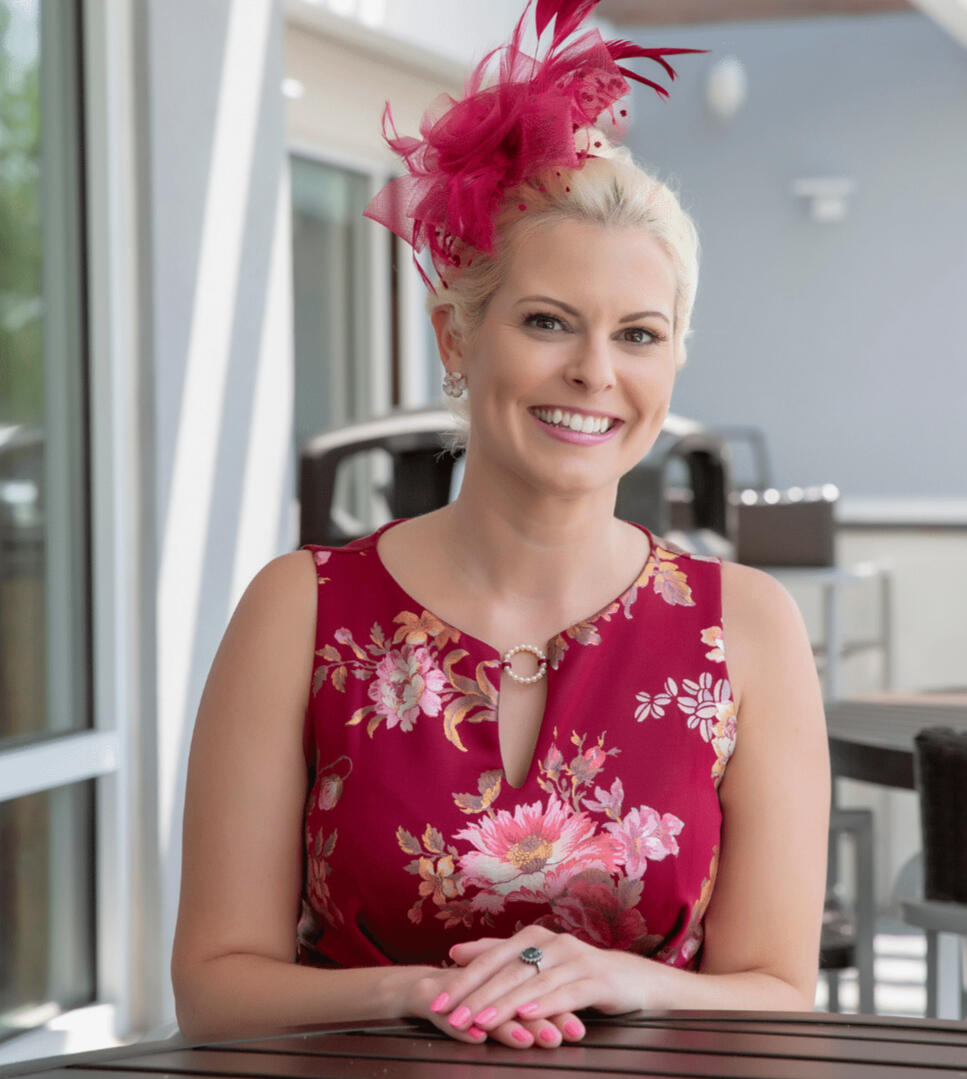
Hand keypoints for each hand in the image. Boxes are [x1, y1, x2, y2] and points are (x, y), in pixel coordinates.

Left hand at [426, 926, 647, 1047]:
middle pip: (508, 970)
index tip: (437, 1002)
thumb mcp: (538, 962)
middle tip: (451, 1017)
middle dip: (476, 995)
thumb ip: (499, 956)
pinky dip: (545, 1004)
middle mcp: (551, 943)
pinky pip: (567, 993)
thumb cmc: (578, 973)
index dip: (462, 980)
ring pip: (533, 982)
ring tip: (480, 1021)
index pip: (490, 958)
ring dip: (505, 1004)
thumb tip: (456, 952)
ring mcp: (575, 959)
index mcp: (534, 937)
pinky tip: (528, 1016)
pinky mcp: (597, 980)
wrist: (634, 980)